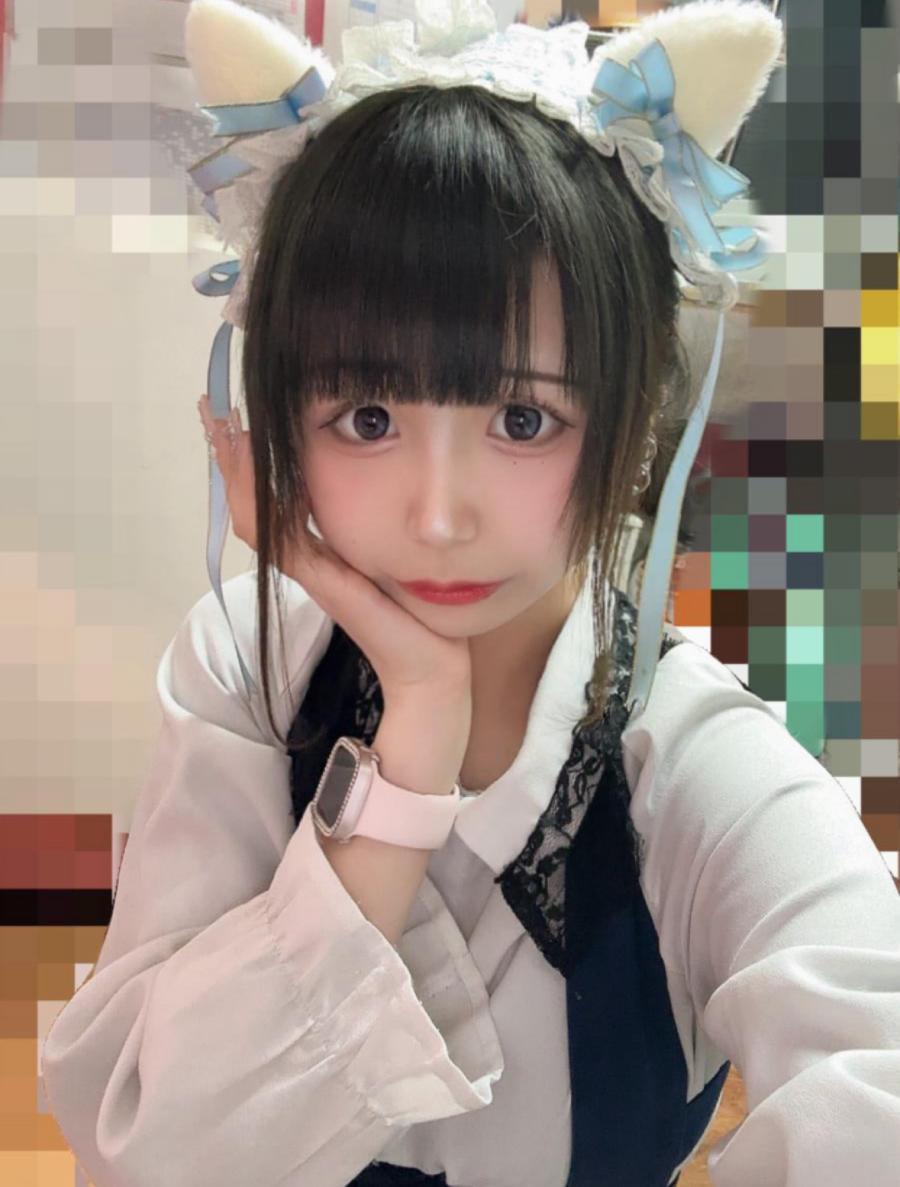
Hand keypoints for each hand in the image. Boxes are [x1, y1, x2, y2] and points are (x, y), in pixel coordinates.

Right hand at [198, 395, 472, 699]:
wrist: (429, 665)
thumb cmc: (417, 614)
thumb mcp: (392, 555)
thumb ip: (375, 528)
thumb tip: (383, 481)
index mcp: (319, 551)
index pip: (269, 499)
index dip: (250, 463)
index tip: (235, 420)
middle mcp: (306, 560)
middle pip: (250, 503)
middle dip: (231, 457)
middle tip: (210, 411)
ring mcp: (310, 572)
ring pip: (256, 517)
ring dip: (238, 473)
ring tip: (223, 430)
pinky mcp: (324, 583)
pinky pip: (283, 540)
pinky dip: (267, 505)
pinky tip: (263, 472)